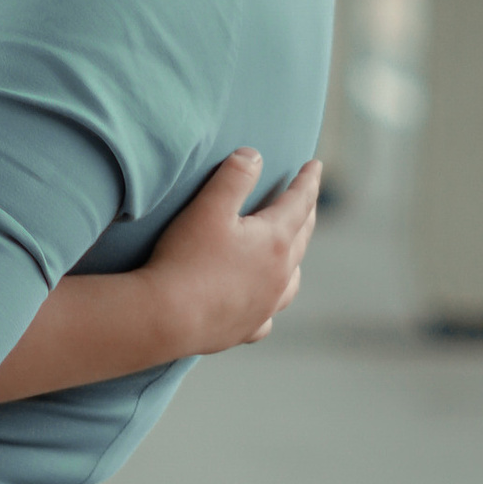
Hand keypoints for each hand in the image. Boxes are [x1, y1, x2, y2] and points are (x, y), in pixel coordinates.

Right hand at [146, 150, 319, 353]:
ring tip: (291, 252)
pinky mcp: (246, 328)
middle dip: (306, 214)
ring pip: (292, 279)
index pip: (299, 201)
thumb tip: (254, 155)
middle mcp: (279, 274)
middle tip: (308, 200)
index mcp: (275, 240)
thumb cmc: (187, 258)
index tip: (315, 165)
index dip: (308, 180)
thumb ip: (234, 176)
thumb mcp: (209, 207)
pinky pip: (268, 316)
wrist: (167, 317)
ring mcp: (266, 305)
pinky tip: (263, 303)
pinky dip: (270, 303)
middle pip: (301, 237)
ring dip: (295, 260)